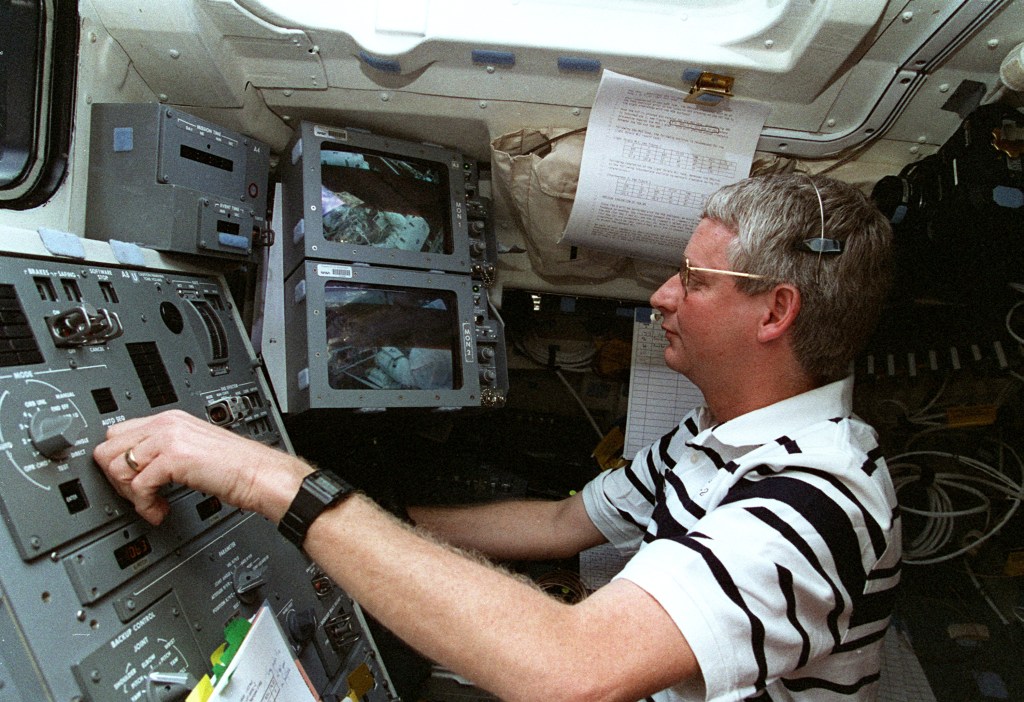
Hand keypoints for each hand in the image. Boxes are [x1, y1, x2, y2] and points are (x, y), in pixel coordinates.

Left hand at [93, 409, 310, 524]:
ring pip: (117, 467)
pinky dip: (144, 505)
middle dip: (118, 479)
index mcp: (171, 419)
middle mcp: (167, 423)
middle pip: (108, 448)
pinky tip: (160, 511)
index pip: (117, 434)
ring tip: (151, 505)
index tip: (132, 483)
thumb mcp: (193, 450)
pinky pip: (138, 484)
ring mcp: (170, 437)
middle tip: (139, 496)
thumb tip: (137, 467)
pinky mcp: (175, 457)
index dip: (118, 463)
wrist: (260, 475)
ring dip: (130, 494)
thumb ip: (165, 450)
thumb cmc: (236, 468)